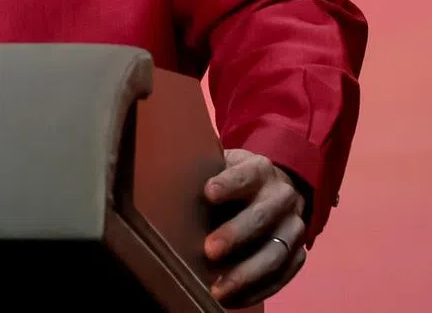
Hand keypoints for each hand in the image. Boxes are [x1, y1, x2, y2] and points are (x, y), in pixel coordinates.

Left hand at [203, 148, 307, 306]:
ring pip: (275, 253)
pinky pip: (282, 276)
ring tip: (218, 289)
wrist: (274, 190)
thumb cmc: (232, 179)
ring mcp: (294, 227)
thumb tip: (167, 188)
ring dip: (246, 273)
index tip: (207, 193)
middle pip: (261, 216)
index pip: (245, 175)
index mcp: (260, 169)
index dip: (228, 184)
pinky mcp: (298, 254)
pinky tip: (232, 299)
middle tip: (209, 250)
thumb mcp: (221, 166)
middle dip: (235, 234)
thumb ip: (204, 174)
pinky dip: (257, 291)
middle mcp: (282, 196)